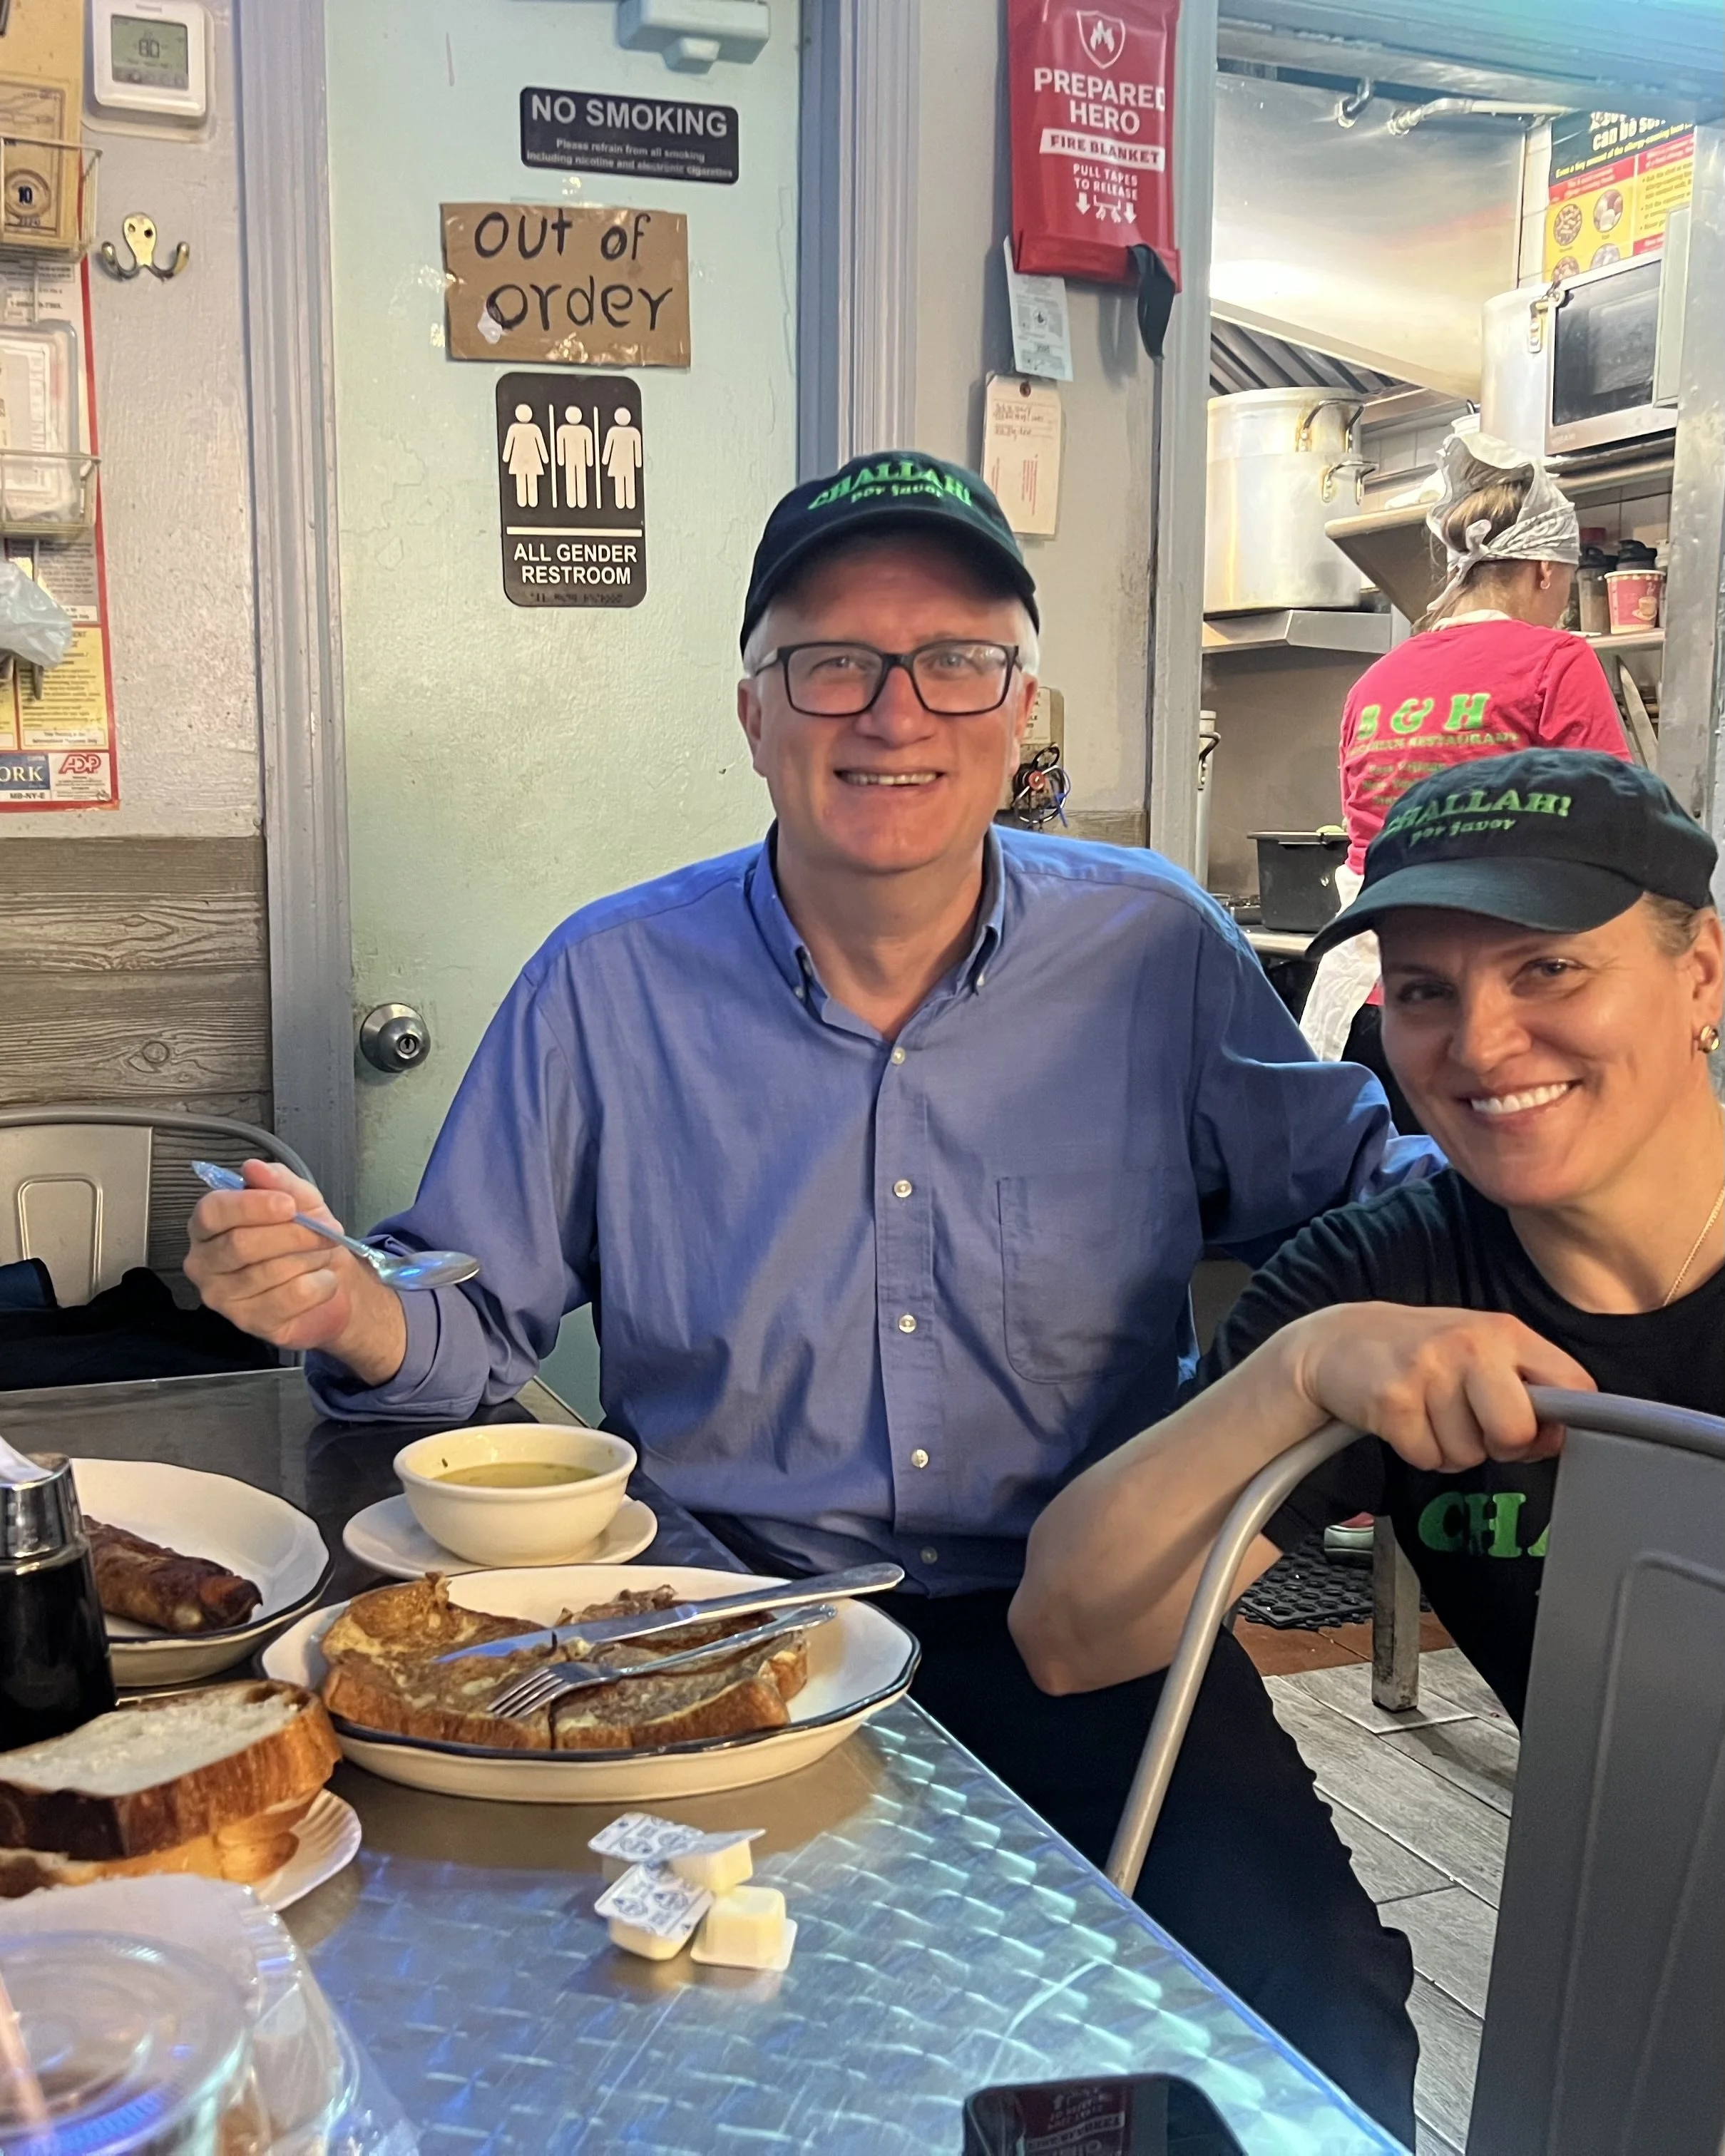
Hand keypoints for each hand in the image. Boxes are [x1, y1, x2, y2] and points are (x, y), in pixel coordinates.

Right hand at [184, 1159, 406, 1379]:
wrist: (333, 1282)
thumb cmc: (304, 1239)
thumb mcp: (301, 1201)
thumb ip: (279, 1181)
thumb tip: (254, 1167)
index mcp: (208, 1226)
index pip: (212, 1212)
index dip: (252, 1206)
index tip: (288, 1204)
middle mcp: (205, 1263)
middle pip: (241, 1244)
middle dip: (292, 1233)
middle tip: (323, 1229)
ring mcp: (223, 1297)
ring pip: (268, 1272)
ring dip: (308, 1258)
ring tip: (322, 1254)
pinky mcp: (249, 1323)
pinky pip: (289, 1299)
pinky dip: (319, 1284)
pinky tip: (323, 1279)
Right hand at [1280, 1303, 1593, 1473]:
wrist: (1337, 1341)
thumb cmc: (1420, 1353)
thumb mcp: (1481, 1352)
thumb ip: (1525, 1386)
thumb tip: (1555, 1438)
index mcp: (1505, 1331)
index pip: (1573, 1385)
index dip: (1559, 1424)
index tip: (1538, 1430)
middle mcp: (1471, 1344)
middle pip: (1517, 1432)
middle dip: (1499, 1446)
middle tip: (1474, 1426)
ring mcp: (1429, 1370)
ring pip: (1468, 1454)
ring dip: (1450, 1448)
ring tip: (1429, 1414)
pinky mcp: (1393, 1399)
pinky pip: (1428, 1458)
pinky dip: (1417, 1451)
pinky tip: (1405, 1420)